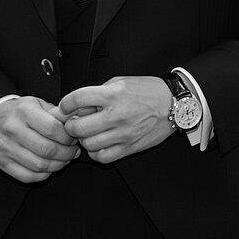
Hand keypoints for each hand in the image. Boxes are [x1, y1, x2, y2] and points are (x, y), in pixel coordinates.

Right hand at [0, 96, 78, 183]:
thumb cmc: (21, 111)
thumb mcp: (38, 104)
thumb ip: (58, 113)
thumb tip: (78, 123)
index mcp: (24, 112)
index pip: (52, 129)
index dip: (68, 137)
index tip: (74, 138)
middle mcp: (12, 130)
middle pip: (47, 149)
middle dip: (66, 154)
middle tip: (74, 152)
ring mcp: (6, 148)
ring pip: (39, 165)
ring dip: (58, 165)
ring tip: (65, 160)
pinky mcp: (3, 163)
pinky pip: (28, 176)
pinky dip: (44, 175)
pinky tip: (50, 167)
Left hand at [59, 76, 176, 163]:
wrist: (173, 104)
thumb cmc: (148, 91)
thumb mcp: (121, 82)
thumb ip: (99, 92)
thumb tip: (78, 105)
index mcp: (113, 94)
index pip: (77, 99)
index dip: (65, 104)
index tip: (65, 107)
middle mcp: (117, 114)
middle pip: (78, 126)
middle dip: (71, 125)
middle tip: (74, 123)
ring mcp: (123, 133)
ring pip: (88, 144)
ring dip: (84, 139)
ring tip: (89, 133)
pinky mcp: (130, 147)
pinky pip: (103, 157)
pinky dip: (96, 152)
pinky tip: (99, 144)